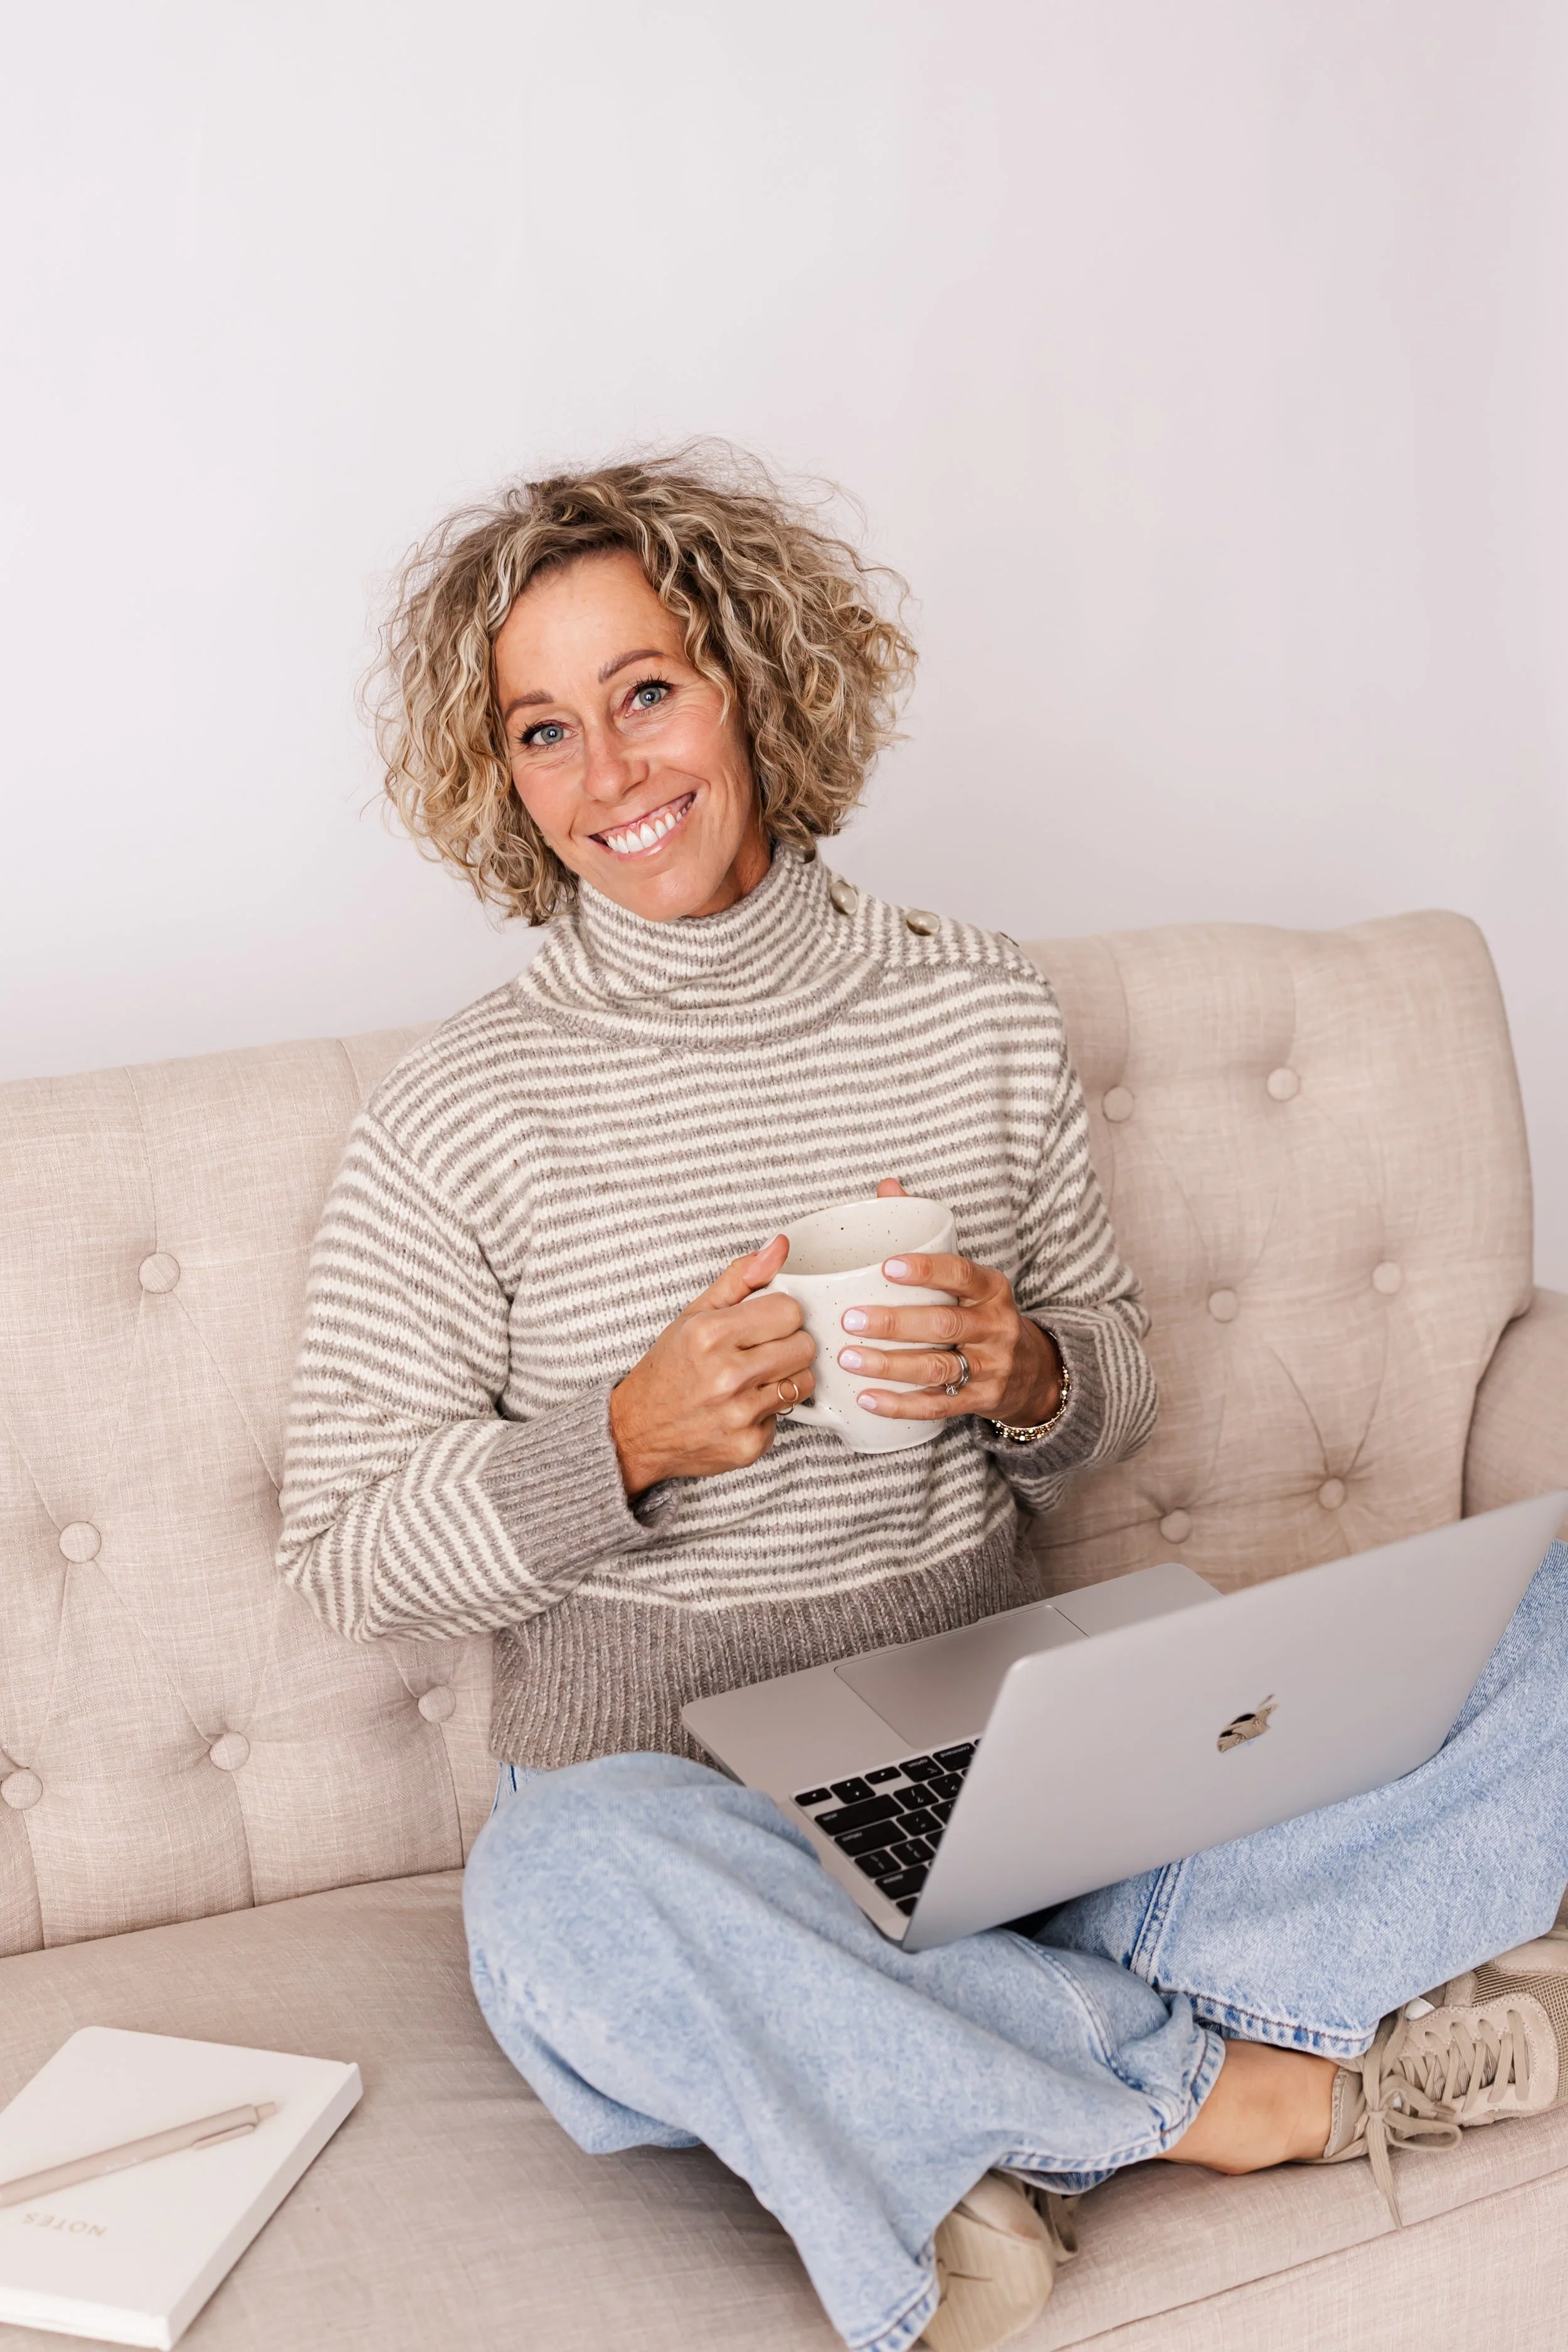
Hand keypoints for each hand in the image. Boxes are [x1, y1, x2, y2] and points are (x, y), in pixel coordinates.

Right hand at [609, 1236, 817, 1494]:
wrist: (637, 1431)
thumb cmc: (668, 1369)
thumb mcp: (694, 1314)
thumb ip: (740, 1278)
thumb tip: (779, 1246)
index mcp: (711, 1334)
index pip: (790, 1310)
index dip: (780, 1314)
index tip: (763, 1323)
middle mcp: (727, 1375)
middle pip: (804, 1346)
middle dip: (788, 1344)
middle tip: (760, 1351)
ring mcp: (739, 1414)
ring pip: (804, 1381)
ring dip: (785, 1377)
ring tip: (755, 1378)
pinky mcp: (749, 1445)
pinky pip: (787, 1417)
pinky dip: (770, 1411)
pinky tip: (742, 1407)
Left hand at [835, 1178, 1063, 1427]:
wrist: (1031, 1370)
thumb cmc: (981, 1312)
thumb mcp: (968, 1275)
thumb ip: (927, 1234)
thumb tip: (888, 1187)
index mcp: (992, 1289)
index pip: (962, 1274)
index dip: (926, 1270)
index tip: (887, 1266)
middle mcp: (995, 1327)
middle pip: (944, 1325)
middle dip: (894, 1323)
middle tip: (851, 1320)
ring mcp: (990, 1367)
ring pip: (938, 1368)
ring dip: (890, 1365)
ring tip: (849, 1358)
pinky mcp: (980, 1401)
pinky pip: (938, 1405)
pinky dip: (900, 1404)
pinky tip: (866, 1398)